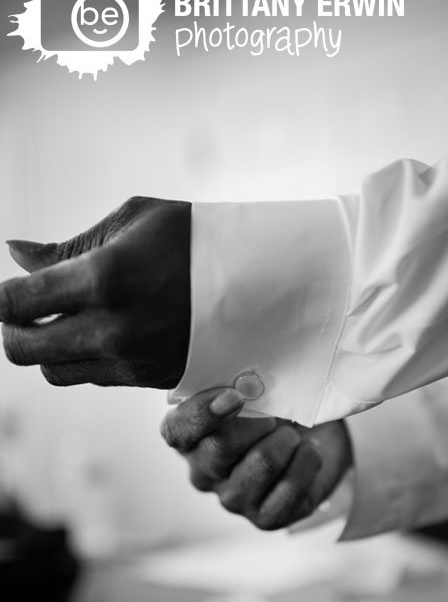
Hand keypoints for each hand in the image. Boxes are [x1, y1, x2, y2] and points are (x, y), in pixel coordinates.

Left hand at [0, 196, 190, 387]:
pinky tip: (103, 329)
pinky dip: (83, 357)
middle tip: (27, 305)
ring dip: (47, 346)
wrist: (267, 281)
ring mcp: (133, 360)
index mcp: (104, 278)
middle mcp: (113, 328)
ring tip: (66, 318)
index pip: (11, 303)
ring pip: (51, 369)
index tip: (5, 288)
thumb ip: (69, 246)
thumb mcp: (135, 222)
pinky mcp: (151, 379)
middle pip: (20, 348)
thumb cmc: (197, 238)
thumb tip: (16, 255)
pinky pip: (91, 376)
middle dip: (12, 326)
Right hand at [160, 387, 353, 530]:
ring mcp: (234, 499)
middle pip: (220, 446)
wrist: (316, 442)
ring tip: (294, 436)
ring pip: (261, 463)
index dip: (202, 414)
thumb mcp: (257, 391)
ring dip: (287, 441)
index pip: (177, 430)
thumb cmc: (278, 412)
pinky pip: (290, 490)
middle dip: (259, 422)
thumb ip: (241, 385)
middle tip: (277, 416)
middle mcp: (204, 473)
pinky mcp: (266, 518)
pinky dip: (307, 464)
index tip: (234, 396)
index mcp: (190, 438)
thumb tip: (249, 379)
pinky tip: (309, 452)